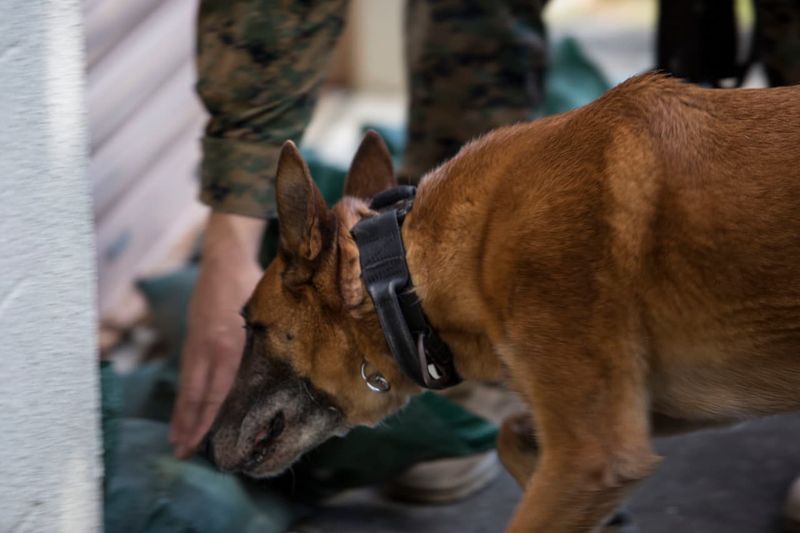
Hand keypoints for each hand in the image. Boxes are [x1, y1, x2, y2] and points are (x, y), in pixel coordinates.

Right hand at [170, 212, 265, 457]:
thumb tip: (295, 372)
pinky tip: (181, 416)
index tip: (221, 443)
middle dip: (195, 427)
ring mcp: (198, 346)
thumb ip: (274, 344)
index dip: (220, 420)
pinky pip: (187, 377)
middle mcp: (212, 350)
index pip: (225, 391)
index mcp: (234, 345)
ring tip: (177, 445)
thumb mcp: (269, 313)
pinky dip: (183, 399)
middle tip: (187, 454)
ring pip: (190, 389)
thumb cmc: (254, 285)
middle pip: (203, 396)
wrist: (224, 259)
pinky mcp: (192, 341)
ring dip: (183, 418)